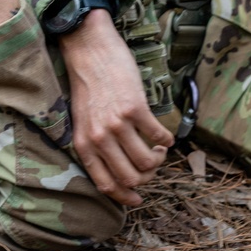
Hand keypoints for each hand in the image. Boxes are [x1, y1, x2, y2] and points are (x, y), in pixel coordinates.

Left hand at [59, 8, 173, 206]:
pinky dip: (167, 139)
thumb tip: (118, 170)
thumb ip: (96, 144)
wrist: (88, 51)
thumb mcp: (82, 120)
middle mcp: (98, 137)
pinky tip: (165, 133)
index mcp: (83, 144)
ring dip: (160, 158)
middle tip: (151, 162)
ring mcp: (116, 124)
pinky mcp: (135, 108)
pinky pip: (160, 136)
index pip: (105, 183)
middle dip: (147, 177)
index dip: (125, 196)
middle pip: (131, 178)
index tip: (138, 199)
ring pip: (148, 162)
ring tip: (158, 146)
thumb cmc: (88, 86)